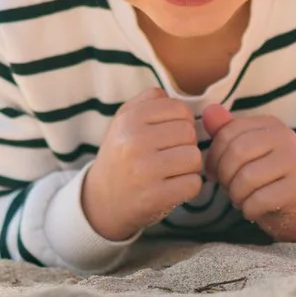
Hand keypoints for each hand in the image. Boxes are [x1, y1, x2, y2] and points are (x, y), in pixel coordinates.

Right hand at [79, 90, 204, 240]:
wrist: (100, 201)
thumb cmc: (120, 156)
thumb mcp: (124, 121)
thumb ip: (148, 100)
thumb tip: (172, 95)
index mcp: (128, 119)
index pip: (180, 109)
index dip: (181, 122)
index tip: (169, 135)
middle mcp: (134, 142)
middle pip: (189, 133)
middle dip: (185, 144)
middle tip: (169, 155)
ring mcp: (144, 171)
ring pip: (194, 158)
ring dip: (188, 167)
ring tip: (170, 171)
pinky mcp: (154, 197)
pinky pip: (193, 184)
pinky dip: (188, 187)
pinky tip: (171, 187)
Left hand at [201, 103, 295, 243]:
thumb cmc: (264, 178)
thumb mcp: (245, 154)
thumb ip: (226, 132)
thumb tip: (209, 110)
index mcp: (270, 124)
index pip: (228, 132)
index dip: (213, 156)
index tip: (214, 172)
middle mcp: (286, 138)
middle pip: (237, 153)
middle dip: (225, 176)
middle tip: (229, 188)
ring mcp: (295, 162)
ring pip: (246, 178)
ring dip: (236, 196)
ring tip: (242, 198)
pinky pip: (258, 200)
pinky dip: (249, 209)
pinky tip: (255, 209)